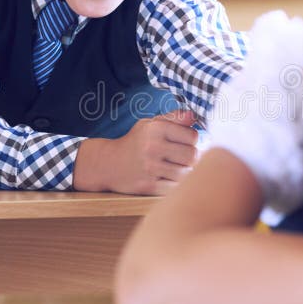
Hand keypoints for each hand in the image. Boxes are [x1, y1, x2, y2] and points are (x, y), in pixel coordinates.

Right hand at [73, 110, 198, 194]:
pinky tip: (167, 178)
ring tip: (174, 167)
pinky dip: (175, 184)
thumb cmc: (135, 142)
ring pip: (187, 174)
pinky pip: (175, 187)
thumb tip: (194, 116)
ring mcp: (150, 168)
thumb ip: (174, 118)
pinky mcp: (148, 186)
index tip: (185, 141)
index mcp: (156, 128)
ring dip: (184, 172)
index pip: (193, 136)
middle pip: (193, 156)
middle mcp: (153, 147)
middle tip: (182, 157)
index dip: (192, 139)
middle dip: (191, 157)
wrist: (108, 164)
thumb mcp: (151, 124)